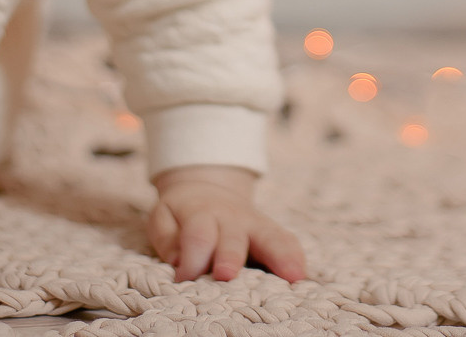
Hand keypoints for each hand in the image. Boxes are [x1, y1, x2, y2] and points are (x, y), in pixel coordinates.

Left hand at [147, 165, 305, 283]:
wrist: (207, 188)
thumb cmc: (182, 213)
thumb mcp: (164, 217)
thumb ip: (167, 238)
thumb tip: (178, 261)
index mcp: (201, 214)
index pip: (197, 235)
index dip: (192, 257)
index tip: (184, 279)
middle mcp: (231, 219)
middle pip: (232, 238)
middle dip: (230, 256)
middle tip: (226, 275)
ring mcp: (254, 224)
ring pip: (269, 237)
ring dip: (278, 256)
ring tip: (291, 276)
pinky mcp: (271, 232)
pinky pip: (286, 240)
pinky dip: (295, 255)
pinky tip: (302, 274)